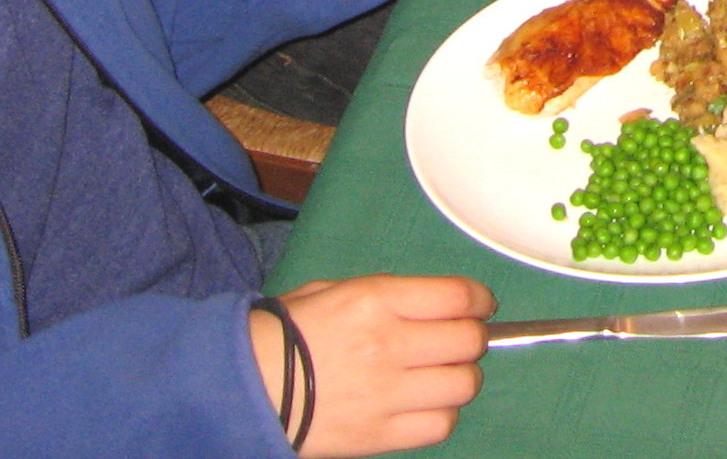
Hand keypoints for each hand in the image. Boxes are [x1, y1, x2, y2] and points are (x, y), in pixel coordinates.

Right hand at [252, 275, 491, 454]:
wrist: (245, 386)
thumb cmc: (289, 331)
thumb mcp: (335, 291)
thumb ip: (389, 296)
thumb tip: (436, 305)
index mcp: (376, 300)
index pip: (458, 298)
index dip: (481, 301)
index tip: (481, 307)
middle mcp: (388, 344)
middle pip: (469, 341)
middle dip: (473, 338)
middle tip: (459, 341)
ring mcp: (386, 394)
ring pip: (463, 385)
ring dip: (461, 377)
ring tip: (442, 374)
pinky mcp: (378, 435)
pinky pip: (439, 425)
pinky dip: (442, 414)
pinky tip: (425, 404)